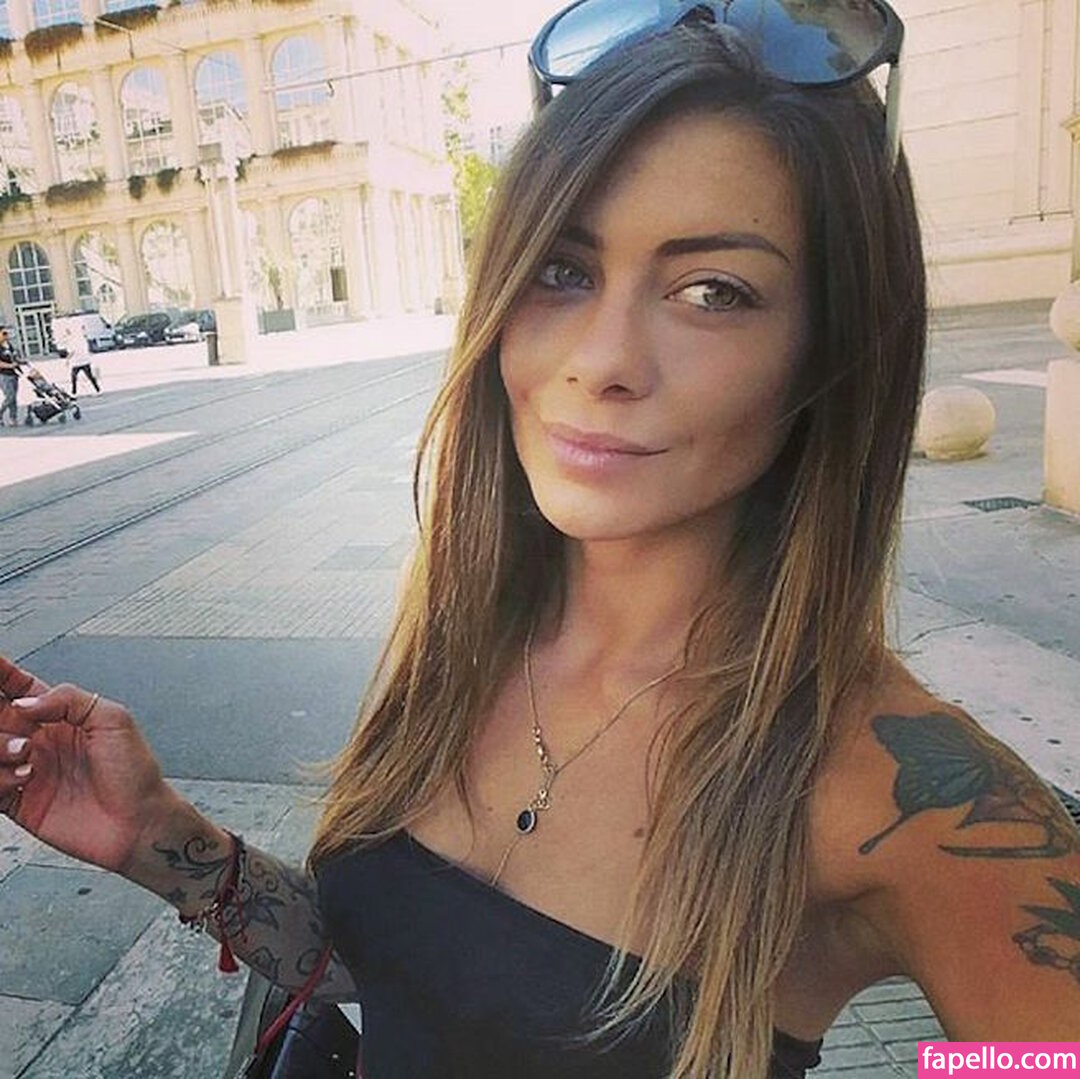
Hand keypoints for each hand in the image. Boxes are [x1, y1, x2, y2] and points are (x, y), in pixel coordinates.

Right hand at [0, 655, 171, 873]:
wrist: (139, 823)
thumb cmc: (136, 773)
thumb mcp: (113, 720)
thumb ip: (68, 700)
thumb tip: (24, 702)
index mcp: (62, 716)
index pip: (20, 688)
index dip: (2, 674)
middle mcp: (40, 741)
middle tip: (7, 721)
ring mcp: (28, 770)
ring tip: (25, 754)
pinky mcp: (20, 802)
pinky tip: (23, 778)